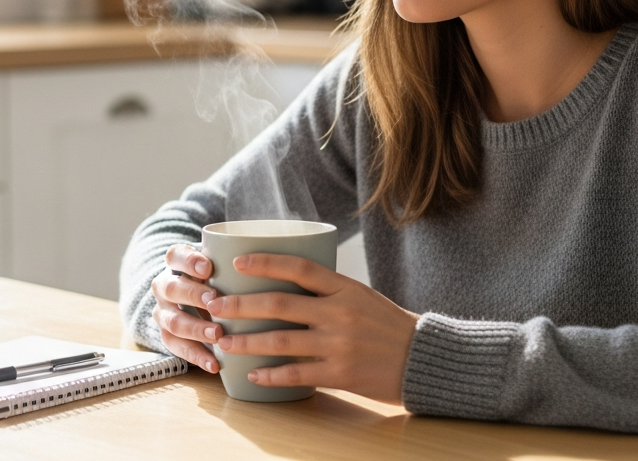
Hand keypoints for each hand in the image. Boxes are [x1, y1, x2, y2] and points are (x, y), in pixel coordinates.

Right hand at [149, 244, 222, 372]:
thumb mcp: (220, 266)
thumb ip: (232, 266)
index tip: (208, 268)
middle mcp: (164, 287)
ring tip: (218, 335)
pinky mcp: (167, 336)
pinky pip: (177, 348)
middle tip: (214, 302)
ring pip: (172, 321)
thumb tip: (269, 267)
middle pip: (172, 289)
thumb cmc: (217, 278)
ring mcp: (163, 312)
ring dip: (196, 329)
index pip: (175, 256)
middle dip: (193, 296)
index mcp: (176, 264)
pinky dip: (197, 356)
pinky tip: (214, 364)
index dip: (189, 261)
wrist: (194, 299)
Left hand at [205, 254, 419, 403]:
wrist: (422, 358)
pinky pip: (297, 374)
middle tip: (215, 305)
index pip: (300, 268)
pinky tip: (253, 374)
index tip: (238, 262)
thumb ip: (328, 290)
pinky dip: (271, 375)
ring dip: (247, 342)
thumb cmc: (387, 325)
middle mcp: (340, 313)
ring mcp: (339, 345)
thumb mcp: (361, 296)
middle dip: (241, 305)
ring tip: (223, 341)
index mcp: (345, 288)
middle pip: (280, 304)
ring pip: (281, 342)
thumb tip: (284, 282)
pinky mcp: (341, 374)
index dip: (266, 262)